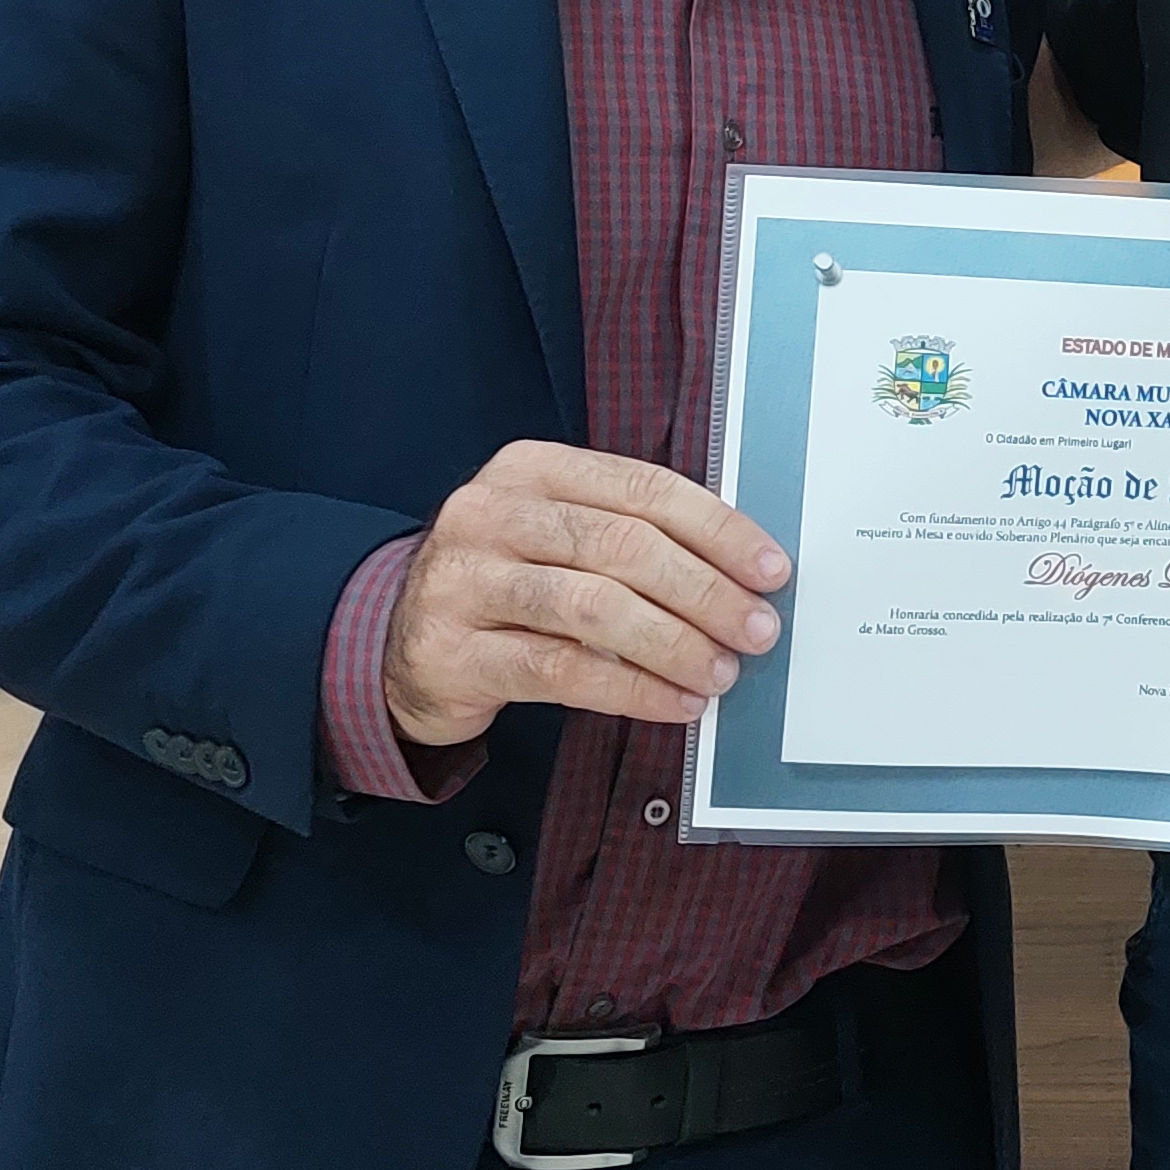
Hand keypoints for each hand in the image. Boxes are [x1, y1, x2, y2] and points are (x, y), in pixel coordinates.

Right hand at [382, 440, 788, 752]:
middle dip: (704, 591)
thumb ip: (630, 537)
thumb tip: (742, 572)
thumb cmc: (507, 584)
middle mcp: (490, 513)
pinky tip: (672, 701)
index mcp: (530, 468)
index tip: (769, 568)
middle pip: (621, 546)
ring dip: (673, 643)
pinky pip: (561, 670)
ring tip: (721, 671)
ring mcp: (465, 581)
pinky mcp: (454, 651)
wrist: (400, 645)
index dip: (716, 529)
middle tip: (756, 629)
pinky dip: (631, 689)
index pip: (641, 487)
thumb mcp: (558, 538)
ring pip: (593, 607)